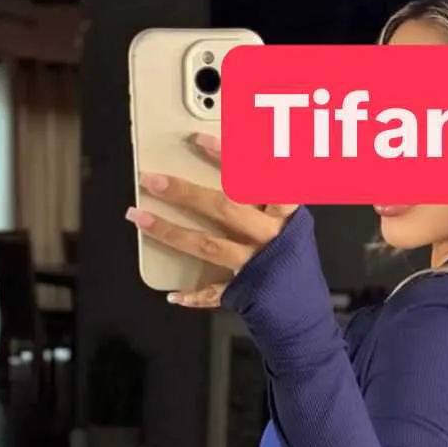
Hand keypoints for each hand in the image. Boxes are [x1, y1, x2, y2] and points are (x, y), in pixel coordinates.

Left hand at [126, 133, 297, 307]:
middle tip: (152, 179)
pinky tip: (173, 293)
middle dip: (186, 193)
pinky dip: (194, 293)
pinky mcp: (246, 291)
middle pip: (226, 207)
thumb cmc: (294, 254)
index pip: (260, 175)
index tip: (198, 139)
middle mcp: (271, 236)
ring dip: (171, 232)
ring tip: (140, 217)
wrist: (307, 306)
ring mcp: (256, 265)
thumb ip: (264, 192)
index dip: (230, 156)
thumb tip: (231, 158)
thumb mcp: (291, 217)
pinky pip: (216, 291)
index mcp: (286, 212)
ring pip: (209, 245)